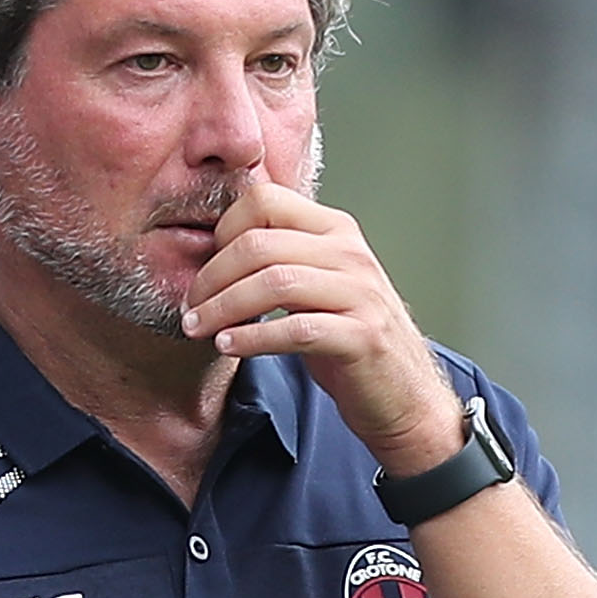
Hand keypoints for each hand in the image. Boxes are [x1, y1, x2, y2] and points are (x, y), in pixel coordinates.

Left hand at [177, 181, 462, 471]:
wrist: (405, 396)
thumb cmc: (352, 342)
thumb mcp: (319, 285)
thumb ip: (281, 260)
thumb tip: (213, 255)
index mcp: (337, 230)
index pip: (265, 201)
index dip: (223, 231)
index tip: (204, 268)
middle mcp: (351, 254)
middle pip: (260, 244)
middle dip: (212, 276)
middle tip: (191, 306)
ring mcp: (361, 294)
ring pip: (273, 282)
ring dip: (224, 307)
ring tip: (199, 328)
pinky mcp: (362, 337)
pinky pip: (294, 329)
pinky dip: (252, 337)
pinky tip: (229, 345)